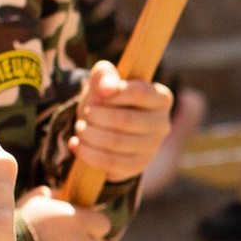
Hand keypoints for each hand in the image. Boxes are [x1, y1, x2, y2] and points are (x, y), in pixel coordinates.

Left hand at [70, 60, 171, 187]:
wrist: (105, 124)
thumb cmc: (107, 97)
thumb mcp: (104, 79)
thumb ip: (105, 75)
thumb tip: (107, 87)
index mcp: (161, 98)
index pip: (140, 93)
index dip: (113, 93)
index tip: (97, 94)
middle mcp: (162, 124)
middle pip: (125, 120)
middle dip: (96, 115)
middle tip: (85, 113)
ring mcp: (152, 147)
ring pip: (116, 143)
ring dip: (89, 134)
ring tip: (80, 128)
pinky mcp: (138, 166)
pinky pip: (112, 164)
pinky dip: (89, 154)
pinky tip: (77, 144)